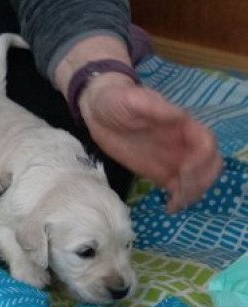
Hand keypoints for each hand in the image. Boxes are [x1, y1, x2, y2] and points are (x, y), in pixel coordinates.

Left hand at [79, 73, 221, 211]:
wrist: (98, 109)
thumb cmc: (115, 99)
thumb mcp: (130, 99)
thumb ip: (153, 107)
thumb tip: (179, 116)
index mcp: (180, 124)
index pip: (205, 143)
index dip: (201, 159)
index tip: (184, 171)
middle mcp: (182, 143)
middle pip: (208, 164)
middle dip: (201, 180)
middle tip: (180, 192)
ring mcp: (172, 158)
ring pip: (197, 178)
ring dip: (193, 192)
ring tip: (174, 203)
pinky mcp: (160, 171)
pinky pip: (179, 187)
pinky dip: (179, 199)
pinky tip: (168, 207)